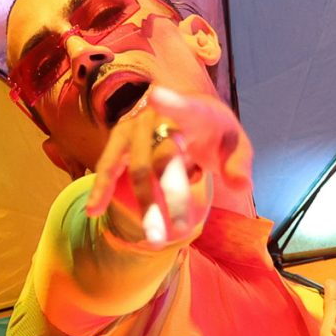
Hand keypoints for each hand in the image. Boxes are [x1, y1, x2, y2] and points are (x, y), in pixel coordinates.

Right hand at [84, 86, 232, 245]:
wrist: (187, 114)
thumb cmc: (213, 132)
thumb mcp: (235, 143)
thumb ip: (239, 164)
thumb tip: (242, 187)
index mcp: (193, 111)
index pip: (185, 108)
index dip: (171, 103)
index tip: (155, 96)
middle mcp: (159, 117)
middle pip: (163, 157)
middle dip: (172, 195)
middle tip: (182, 230)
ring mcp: (135, 128)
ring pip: (136, 169)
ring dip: (145, 205)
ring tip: (155, 240)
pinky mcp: (120, 141)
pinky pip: (108, 166)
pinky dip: (101, 188)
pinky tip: (93, 211)